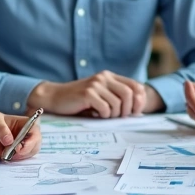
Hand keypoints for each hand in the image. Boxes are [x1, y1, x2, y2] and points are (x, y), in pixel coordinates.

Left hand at [0, 112, 41, 160]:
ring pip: (31, 153)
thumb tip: (9, 140)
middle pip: (36, 143)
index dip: (32, 140)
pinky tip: (7, 156)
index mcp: (25, 123)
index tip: (20, 147)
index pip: (35, 130)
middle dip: (26, 151)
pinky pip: (23, 159)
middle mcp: (27, 134)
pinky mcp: (18, 153)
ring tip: (7, 153)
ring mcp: (23, 144)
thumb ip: (2, 129)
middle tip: (14, 153)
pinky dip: (16, 160)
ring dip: (21, 156)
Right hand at [29, 71, 147, 117]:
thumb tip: (137, 112)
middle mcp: (104, 77)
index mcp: (110, 76)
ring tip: (103, 116)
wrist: (55, 97)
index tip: (135, 113)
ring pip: (117, 103)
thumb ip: (116, 97)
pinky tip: (95, 115)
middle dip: (127, 110)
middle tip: (118, 117)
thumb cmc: (79, 101)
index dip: (140, 101)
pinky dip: (103, 116)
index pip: (136, 86)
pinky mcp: (88, 93)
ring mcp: (95, 84)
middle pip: (129, 94)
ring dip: (113, 115)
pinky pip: (105, 108)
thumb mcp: (100, 95)